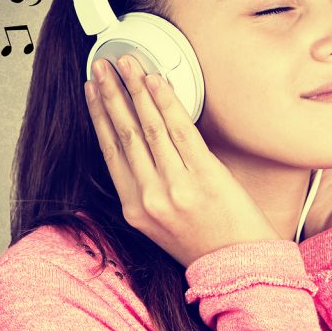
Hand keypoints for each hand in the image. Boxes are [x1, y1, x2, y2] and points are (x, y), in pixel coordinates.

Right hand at [84, 55, 282, 267]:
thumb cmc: (205, 243)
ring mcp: (177, 187)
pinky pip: (181, 131)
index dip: (98, 116)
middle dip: (111, 94)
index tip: (91, 90)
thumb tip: (137, 148)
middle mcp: (150, 197)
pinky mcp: (205, 176)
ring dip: (135, 89)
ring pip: (149, 127)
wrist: (240, 267)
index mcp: (134, 209)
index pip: (110, 151)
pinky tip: (156, 82)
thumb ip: (146, 191)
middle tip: (101, 65)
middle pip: (124, 134)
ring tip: (127, 63)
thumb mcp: (160, 226)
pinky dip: (167, 103)